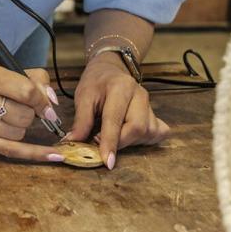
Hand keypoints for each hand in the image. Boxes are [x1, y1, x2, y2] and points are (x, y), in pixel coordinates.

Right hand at [0, 65, 63, 162]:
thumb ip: (30, 79)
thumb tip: (51, 101)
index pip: (27, 91)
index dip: (43, 101)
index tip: (47, 106)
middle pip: (23, 116)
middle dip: (28, 115)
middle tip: (18, 110)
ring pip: (18, 133)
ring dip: (19, 129)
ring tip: (4, 119)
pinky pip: (11, 150)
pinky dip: (34, 154)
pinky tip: (54, 156)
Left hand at [65, 54, 168, 168]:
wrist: (111, 69)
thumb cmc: (96, 83)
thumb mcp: (83, 97)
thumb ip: (81, 121)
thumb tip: (73, 143)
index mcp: (120, 87)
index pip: (115, 119)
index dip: (110, 142)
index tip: (106, 161)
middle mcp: (140, 95)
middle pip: (137, 128)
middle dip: (120, 143)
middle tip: (101, 142)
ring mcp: (150, 104)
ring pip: (148, 133)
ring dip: (130, 142)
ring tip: (115, 136)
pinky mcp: (155, 113)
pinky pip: (157, 132)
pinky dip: (146, 140)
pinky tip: (132, 137)